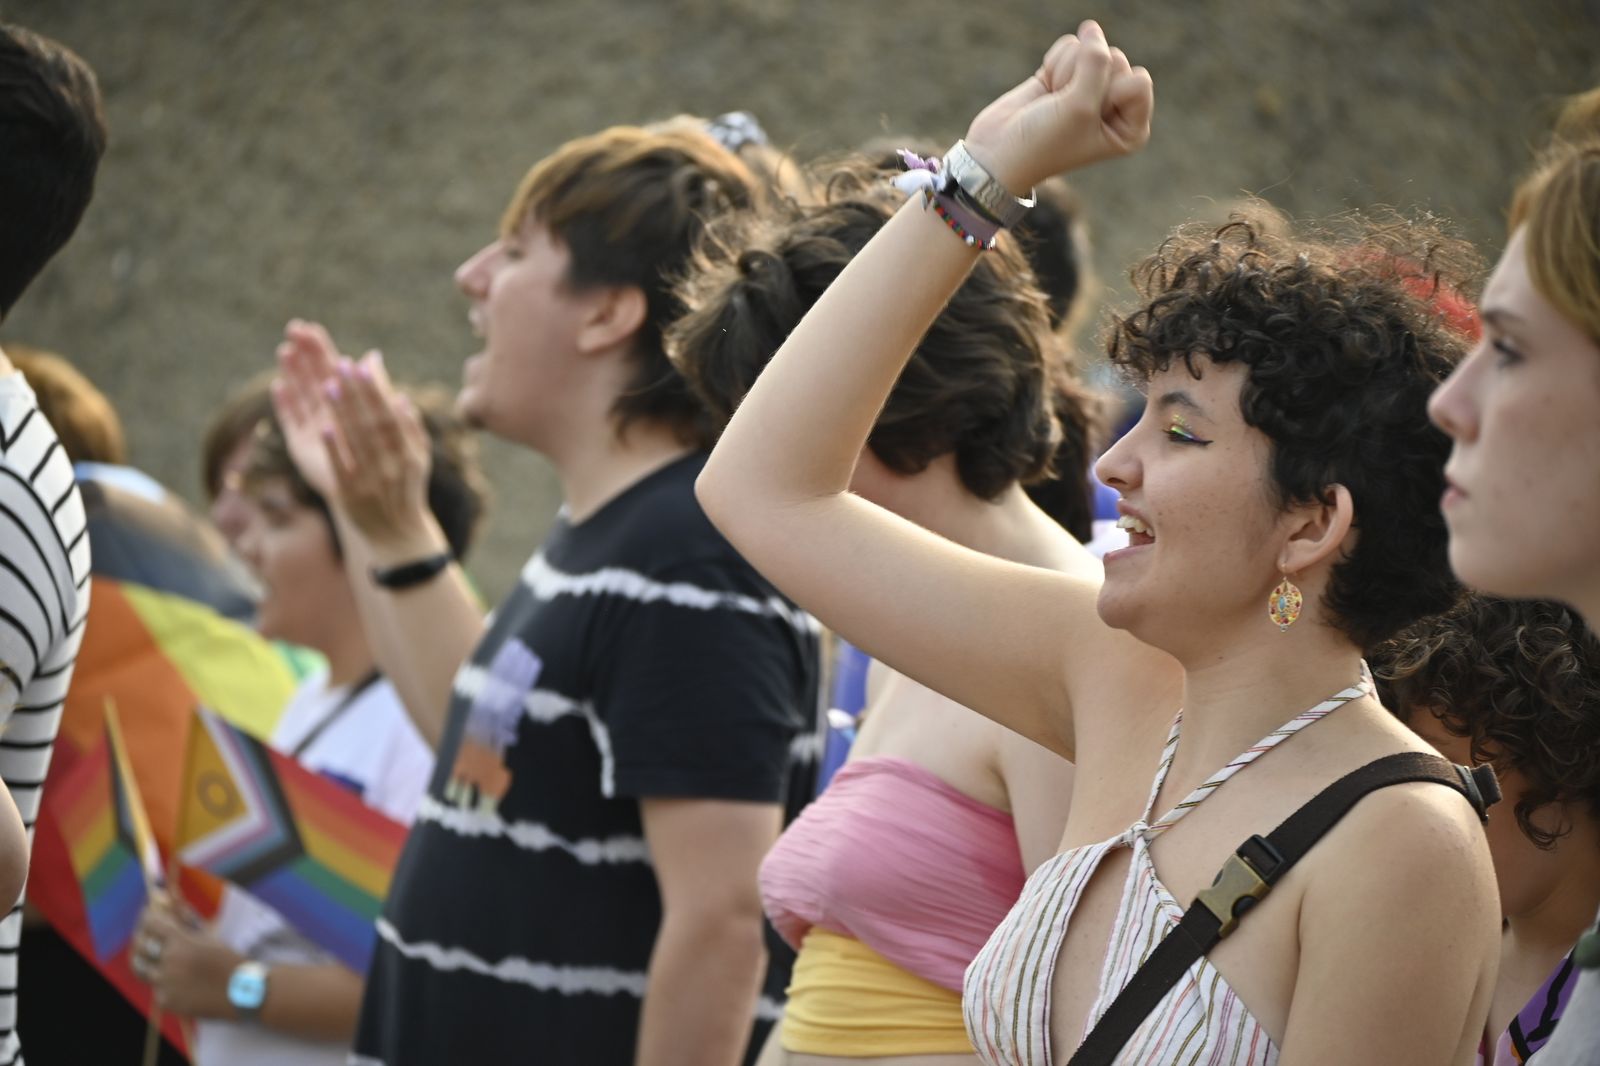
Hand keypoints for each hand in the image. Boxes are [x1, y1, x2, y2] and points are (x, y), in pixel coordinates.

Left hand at [132, 892, 242, 1018]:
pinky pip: (157, 988)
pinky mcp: (167, 1001)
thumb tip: (172, 900)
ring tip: (160, 960)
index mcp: (181, 941)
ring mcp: (166, 983)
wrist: (242, 992)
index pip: (151, 923)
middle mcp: (169, 962)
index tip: (150, 915)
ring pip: (144, 970)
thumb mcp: (210, 936)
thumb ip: (187, 919)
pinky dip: (165, 983)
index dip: (148, 917)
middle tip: (148, 936)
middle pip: (139, 947)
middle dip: (142, 939)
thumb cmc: (228, 960)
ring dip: (150, 963)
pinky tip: (179, 981)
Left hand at [274, 320, 443, 560]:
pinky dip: (334, 448)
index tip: (364, 362)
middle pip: (373, 424)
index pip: (391, 415)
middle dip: (357, 393)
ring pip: (357, 442)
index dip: (377, 390)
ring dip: (344, 413)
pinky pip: (342, 468)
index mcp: (409, 454)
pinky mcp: (350, 497)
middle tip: (341, 363)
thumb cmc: (405, 491)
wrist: (396, 537)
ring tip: (329, 384)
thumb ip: (410, 430)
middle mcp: (392, 466)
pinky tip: (323, 426)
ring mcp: (372, 481)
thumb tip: (400, 397)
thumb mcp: (416, 461)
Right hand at [964, 19, 1153, 192]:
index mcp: (1130, 129)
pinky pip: (1070, 47)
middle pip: (1116, 61)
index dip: (1107, 94)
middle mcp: (1115, 108)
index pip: (1138, 81)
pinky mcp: (1065, 75)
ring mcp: (1090, 89)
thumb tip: (1092, 28)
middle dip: (1083, 81)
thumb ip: (1096, 61)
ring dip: (1065, 74)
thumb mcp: (1080, 107)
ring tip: (1053, 102)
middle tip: (1063, 111)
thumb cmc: (1044, 143)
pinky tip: (1045, 89)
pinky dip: (1053, 65)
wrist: (997, 153)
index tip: (1084, 121)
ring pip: (1091, 50)